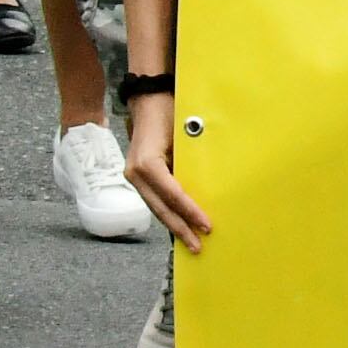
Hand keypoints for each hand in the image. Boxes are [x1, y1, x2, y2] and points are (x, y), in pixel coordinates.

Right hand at [123, 107, 206, 251]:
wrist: (150, 101)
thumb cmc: (171, 113)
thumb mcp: (184, 136)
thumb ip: (192, 160)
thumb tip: (213, 184)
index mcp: (147, 164)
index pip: (173, 194)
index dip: (190, 212)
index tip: (207, 226)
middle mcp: (136, 174)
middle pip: (161, 208)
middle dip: (180, 228)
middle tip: (199, 246)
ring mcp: (134, 177)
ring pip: (156, 207)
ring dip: (174, 225)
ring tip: (191, 242)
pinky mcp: (138, 177)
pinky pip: (155, 199)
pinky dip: (168, 213)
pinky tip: (180, 225)